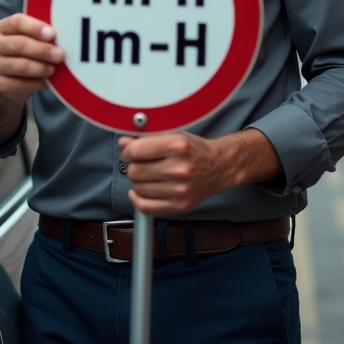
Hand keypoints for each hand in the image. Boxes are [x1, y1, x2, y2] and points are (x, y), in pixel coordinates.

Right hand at [0, 13, 63, 108]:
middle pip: (19, 44)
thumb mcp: (26, 40)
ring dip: (41, 67)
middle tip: (60, 55)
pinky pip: (21, 84)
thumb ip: (37, 35)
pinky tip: (47, 82)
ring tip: (54, 69)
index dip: (36, 28)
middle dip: (43, 50)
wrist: (5, 84)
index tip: (53, 34)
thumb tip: (63, 36)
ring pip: (21, 65)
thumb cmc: (21, 56)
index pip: (17, 22)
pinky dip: (38, 83)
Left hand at [119, 130, 276, 215]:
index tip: (129, 152)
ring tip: (147, 175)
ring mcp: (180, 190)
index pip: (136, 151)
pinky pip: (146, 207)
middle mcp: (179, 169)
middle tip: (140, 163)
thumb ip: (146, 139)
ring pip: (138, 188)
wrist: (220, 167)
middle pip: (135, 171)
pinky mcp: (179, 206)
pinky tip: (140, 191)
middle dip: (132, 166)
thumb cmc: (194, 150)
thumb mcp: (172, 136)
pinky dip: (137, 199)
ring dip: (137, 181)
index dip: (127, 151)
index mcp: (177, 146)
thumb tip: (123, 143)